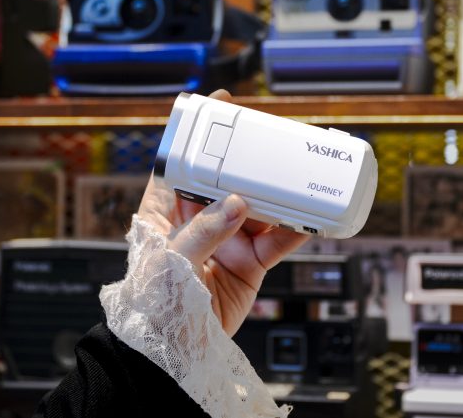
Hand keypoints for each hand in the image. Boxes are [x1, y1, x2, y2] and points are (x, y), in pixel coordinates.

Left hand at [138, 89, 308, 335]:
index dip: (201, 133)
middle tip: (275, 138)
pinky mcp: (250, 265)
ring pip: (258, 206)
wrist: (171, 357)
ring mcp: (227, 242)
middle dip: (251, 159)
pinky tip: (310, 215)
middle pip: (228, 179)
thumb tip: (237, 204)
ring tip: (300, 172)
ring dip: (279, 191)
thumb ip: (201, 231)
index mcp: (165, 212)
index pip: (181, 161)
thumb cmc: (152, 308)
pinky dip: (295, 228)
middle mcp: (199, 222)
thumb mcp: (168, 263)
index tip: (222, 105)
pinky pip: (277, 241)